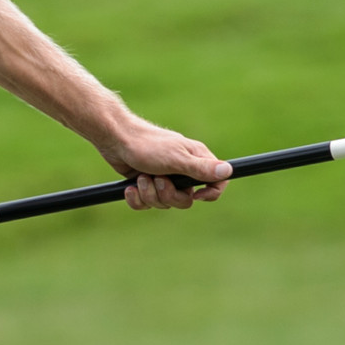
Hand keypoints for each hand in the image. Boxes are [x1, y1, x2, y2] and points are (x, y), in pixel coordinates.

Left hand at [98, 118, 229, 210]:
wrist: (115, 140)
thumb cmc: (148, 145)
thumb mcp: (177, 158)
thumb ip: (202, 168)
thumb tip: (229, 170)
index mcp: (195, 160)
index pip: (216, 183)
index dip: (210, 194)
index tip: (196, 195)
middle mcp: (182, 171)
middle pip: (185, 200)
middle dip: (168, 195)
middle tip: (157, 179)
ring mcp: (164, 179)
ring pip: (164, 203)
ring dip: (149, 194)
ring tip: (141, 178)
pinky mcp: (146, 185)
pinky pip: (146, 204)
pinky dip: (137, 198)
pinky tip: (130, 187)